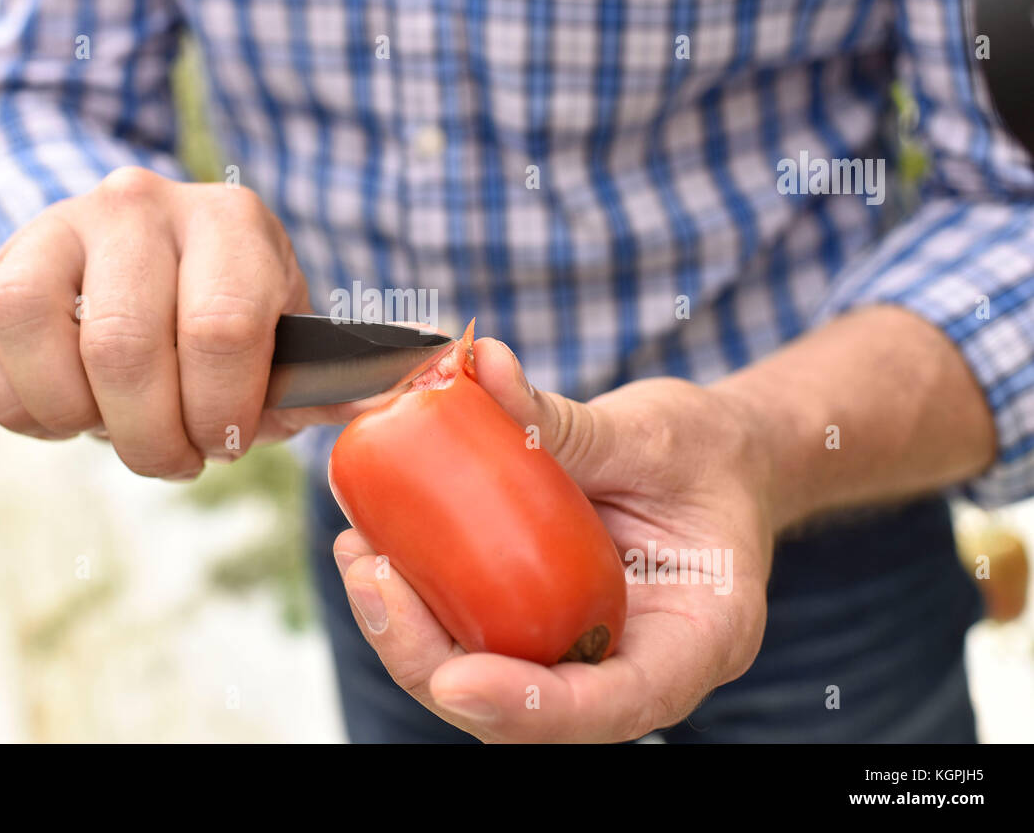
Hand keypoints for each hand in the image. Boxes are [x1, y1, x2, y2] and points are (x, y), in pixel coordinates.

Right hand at [0, 168, 332, 477]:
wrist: (145, 256)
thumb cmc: (223, 317)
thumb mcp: (277, 341)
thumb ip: (313, 384)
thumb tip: (378, 404)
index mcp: (230, 224)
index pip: (221, 329)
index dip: (218, 412)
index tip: (223, 442)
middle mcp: (142, 206)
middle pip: (123, 343)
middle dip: (148, 435)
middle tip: (170, 455)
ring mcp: (62, 222)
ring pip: (32, 327)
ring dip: (72, 414)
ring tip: (108, 426)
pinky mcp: (0, 256)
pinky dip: (16, 402)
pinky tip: (62, 410)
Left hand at [332, 337, 775, 742]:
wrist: (715, 460)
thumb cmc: (704, 452)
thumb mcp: (650, 430)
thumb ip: (563, 420)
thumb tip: (478, 365)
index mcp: (696, 638)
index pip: (615, 705)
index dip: (529, 707)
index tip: (454, 679)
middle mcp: (635, 667)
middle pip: (526, 712)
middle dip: (433, 660)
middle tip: (373, 578)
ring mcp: (581, 654)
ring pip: (484, 681)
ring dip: (410, 632)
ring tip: (361, 553)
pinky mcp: (537, 626)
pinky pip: (475, 634)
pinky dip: (421, 599)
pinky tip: (377, 544)